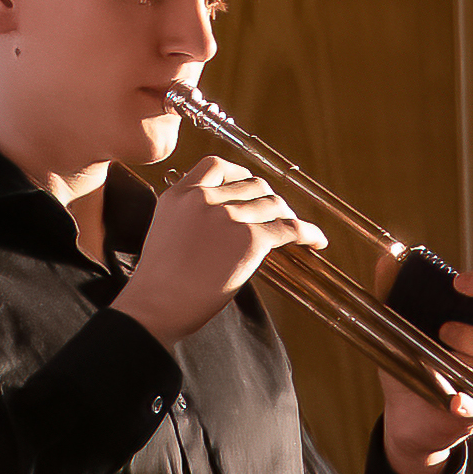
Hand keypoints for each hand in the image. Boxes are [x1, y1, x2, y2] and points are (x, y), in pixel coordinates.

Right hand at [115, 156, 314, 347]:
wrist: (156, 307)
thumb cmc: (159, 283)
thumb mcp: (166, 232)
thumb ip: (191, 216)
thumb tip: (226, 221)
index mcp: (179, 194)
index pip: (217, 166)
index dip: (240, 175)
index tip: (249, 186)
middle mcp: (204, 199)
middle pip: (252, 184)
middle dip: (268, 198)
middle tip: (276, 215)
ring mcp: (227, 217)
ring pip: (272, 204)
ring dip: (287, 215)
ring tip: (295, 230)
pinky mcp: (249, 239)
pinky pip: (288, 229)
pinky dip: (307, 233)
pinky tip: (316, 241)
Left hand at [378, 258, 472, 473]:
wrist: (405, 413)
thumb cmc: (412, 365)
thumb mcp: (398, 327)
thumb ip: (395, 293)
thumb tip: (387, 260)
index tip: (459, 283)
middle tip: (443, 330)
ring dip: (469, 362)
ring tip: (439, 360)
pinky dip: (466, 401)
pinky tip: (451, 399)